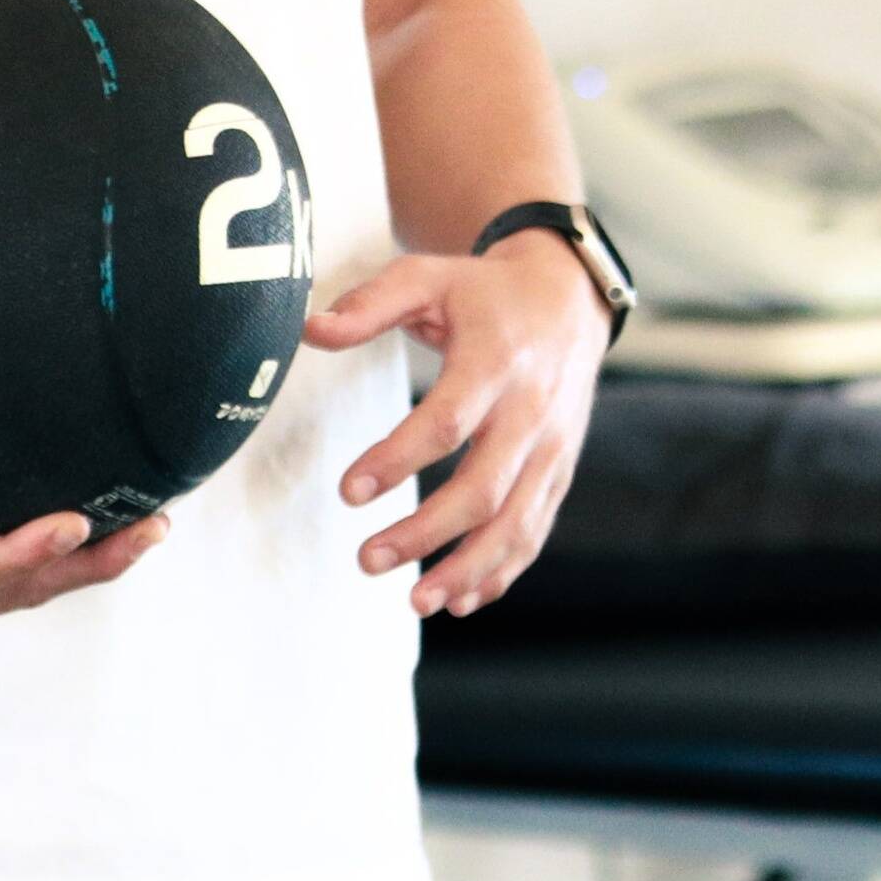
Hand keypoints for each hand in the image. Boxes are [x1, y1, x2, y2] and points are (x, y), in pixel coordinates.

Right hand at [0, 441, 162, 645]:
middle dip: (83, 562)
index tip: (71, 521)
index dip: (16, 553)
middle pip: (12, 588)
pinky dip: (65, 555)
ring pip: (25, 587)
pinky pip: (15, 575)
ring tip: (154, 526)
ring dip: (90, 562)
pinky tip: (112, 525)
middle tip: (149, 526)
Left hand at [310, 238, 609, 613]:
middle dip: (426, 533)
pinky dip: (502, 571)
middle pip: (483, 487)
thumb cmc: (485, 294)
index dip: (398, 460)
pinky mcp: (560, 470)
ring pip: (516, 522)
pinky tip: (461, 600)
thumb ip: (370, 304)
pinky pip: (536, 529)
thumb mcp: (429, 278)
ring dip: (468, 569)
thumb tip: (310, 331)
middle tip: (367, 560)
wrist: (570, 299)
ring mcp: (552, 446)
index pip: (448, 422)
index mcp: (497, 361)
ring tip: (416, 602)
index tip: (348, 492)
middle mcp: (532, 410)